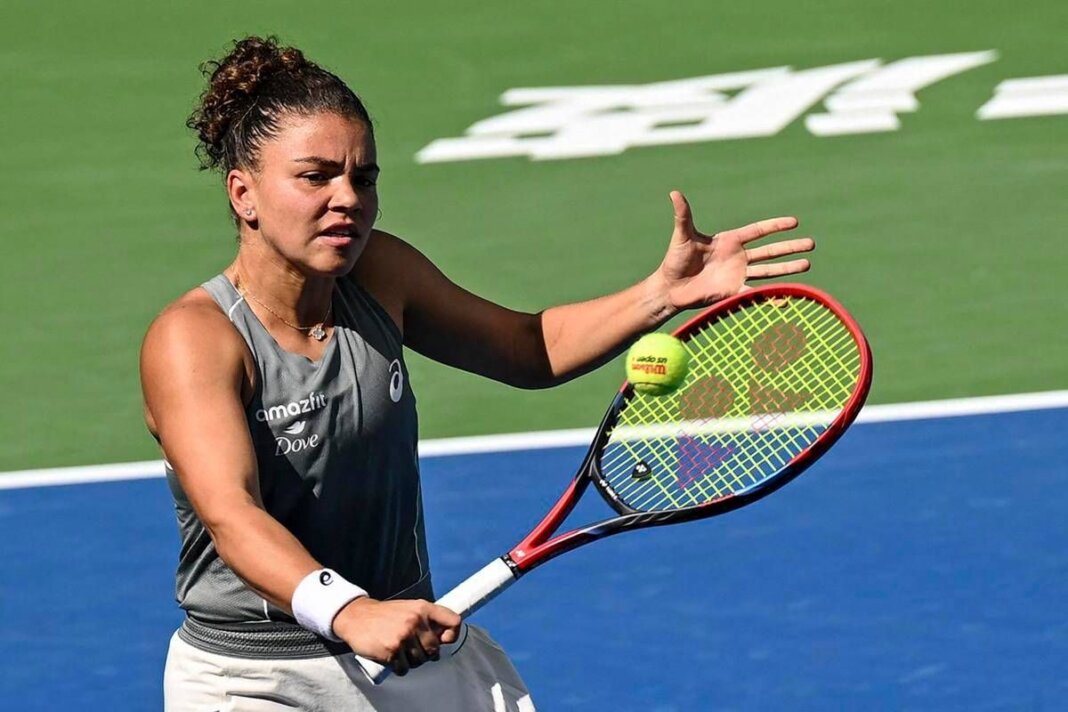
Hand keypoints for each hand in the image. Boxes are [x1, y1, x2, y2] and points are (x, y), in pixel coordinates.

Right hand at [332, 597, 461, 675]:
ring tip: (400, 651)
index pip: (454, 621)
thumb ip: (427, 620)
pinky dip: (399, 667)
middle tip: (413, 648)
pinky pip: (404, 669)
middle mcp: (415, 620)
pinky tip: (391, 657)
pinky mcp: (391, 650)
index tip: (443, 640)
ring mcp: (403, 636)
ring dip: (411, 661)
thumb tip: (445, 639)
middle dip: (425, 653)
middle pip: (435, 649)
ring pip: (420, 661)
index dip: (452, 635)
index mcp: (423, 607)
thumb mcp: (410, 608)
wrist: (356, 617)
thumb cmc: (386, 615)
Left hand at [654, 190, 814, 310]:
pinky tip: (786, 297)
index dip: (776, 226)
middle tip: (812, 244)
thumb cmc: (674, 260)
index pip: (758, 231)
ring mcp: (738, 275)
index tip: (795, 222)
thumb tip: (674, 193)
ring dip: (788, 268)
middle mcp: (738, 257)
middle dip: (790, 247)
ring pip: (769, 271)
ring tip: (807, 264)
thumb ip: (683, 215)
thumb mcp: (682, 236)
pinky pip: (755, 294)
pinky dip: (771, 296)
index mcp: (729, 241)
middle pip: (770, 251)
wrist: (670, 287)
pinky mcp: (733, 292)